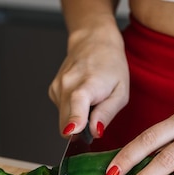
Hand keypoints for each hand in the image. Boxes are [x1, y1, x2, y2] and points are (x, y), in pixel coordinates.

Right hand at [49, 23, 129, 137]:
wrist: (93, 42)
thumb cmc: (111, 66)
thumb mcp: (121, 92)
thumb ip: (107, 113)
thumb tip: (95, 132)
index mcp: (87, 84)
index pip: (76, 105)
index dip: (74, 121)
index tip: (72, 132)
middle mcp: (67, 85)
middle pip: (66, 122)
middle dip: (79, 130)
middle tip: (95, 119)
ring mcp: (57, 88)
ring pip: (63, 119)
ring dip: (77, 118)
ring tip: (91, 101)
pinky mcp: (53, 91)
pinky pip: (62, 111)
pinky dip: (72, 110)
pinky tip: (82, 97)